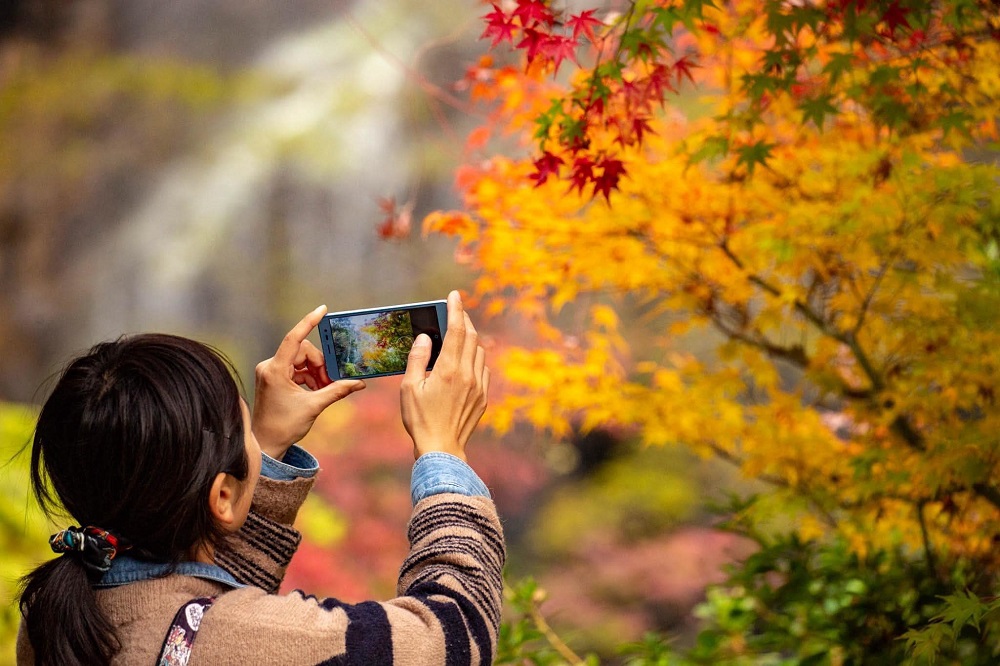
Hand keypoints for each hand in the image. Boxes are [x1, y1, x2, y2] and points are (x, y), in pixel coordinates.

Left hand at [252, 305, 364, 459]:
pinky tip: (316, 389)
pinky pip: (296, 368)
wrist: (265, 444)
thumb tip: (359, 383)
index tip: (322, 309)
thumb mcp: (314, 406)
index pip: (294, 339)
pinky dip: (309, 376)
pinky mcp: (273, 377)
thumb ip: (337, 390)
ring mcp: (270, 371)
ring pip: (301, 359)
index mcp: (275, 370)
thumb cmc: (284, 426)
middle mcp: (270, 366)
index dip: (309, 322)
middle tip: (330, 382)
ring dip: (316, 371)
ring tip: (324, 388)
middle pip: (303, 351)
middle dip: (320, 364)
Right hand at [400, 290, 489, 460]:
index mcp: (449, 369)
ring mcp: (479, 386)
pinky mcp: (483, 397)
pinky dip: (476, 359)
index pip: (456, 330)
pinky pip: (483, 369)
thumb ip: (418, 358)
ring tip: (458, 336)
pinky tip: (465, 362)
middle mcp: (468, 374)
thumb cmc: (420, 420)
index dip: (456, 309)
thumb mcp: (409, 388)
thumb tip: (426, 337)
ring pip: (480, 352)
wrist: (442, 450)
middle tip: (455, 312)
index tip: (455, 295)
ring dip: (471, 340)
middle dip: (464, 320)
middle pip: (472, 337)